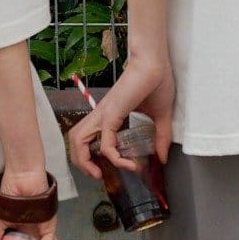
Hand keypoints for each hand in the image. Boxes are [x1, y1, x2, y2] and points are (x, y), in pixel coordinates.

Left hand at [66, 55, 174, 180]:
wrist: (156, 64)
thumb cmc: (157, 82)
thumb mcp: (161, 117)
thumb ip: (161, 138)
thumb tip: (163, 158)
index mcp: (109, 115)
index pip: (88, 137)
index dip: (94, 156)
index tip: (118, 166)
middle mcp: (101, 115)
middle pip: (75, 139)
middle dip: (81, 162)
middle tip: (97, 175)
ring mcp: (104, 114)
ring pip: (78, 140)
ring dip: (85, 161)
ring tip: (101, 173)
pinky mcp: (111, 114)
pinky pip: (105, 142)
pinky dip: (113, 157)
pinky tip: (127, 163)